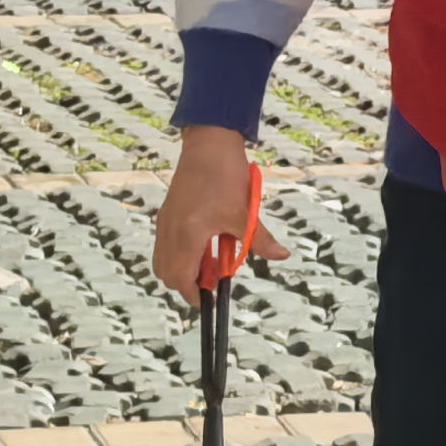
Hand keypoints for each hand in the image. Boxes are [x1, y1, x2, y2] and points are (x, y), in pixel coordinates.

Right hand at [151, 125, 285, 301]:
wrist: (209, 145)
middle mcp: (169, 231)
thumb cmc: (225, 177)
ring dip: (187, 267)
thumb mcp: (245, 213)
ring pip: (165, 259)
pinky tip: (208, 242)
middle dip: (190, 282)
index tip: (212, 299)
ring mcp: (165, 221)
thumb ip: (259, 240)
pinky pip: (167, 244)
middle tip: (216, 277)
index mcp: (186, 235)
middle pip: (167, 273)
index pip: (180, 279)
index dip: (195, 294)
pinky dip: (184, 252)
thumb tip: (280, 256)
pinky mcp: (167, 213)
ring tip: (215, 258)